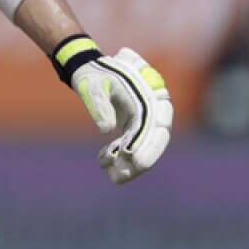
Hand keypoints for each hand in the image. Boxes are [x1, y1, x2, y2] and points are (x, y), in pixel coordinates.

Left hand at [53, 37, 172, 183]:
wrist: (89, 70)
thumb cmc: (93, 75)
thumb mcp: (93, 86)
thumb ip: (99, 104)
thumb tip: (106, 130)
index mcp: (149, 94)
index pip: (158, 123)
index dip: (151, 144)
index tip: (138, 160)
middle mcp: (152, 108)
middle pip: (155, 139)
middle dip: (142, 160)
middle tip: (125, 175)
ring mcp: (144, 119)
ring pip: (144, 147)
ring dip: (131, 165)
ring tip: (113, 177)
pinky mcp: (134, 127)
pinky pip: (133, 147)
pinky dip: (122, 158)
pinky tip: (104, 164)